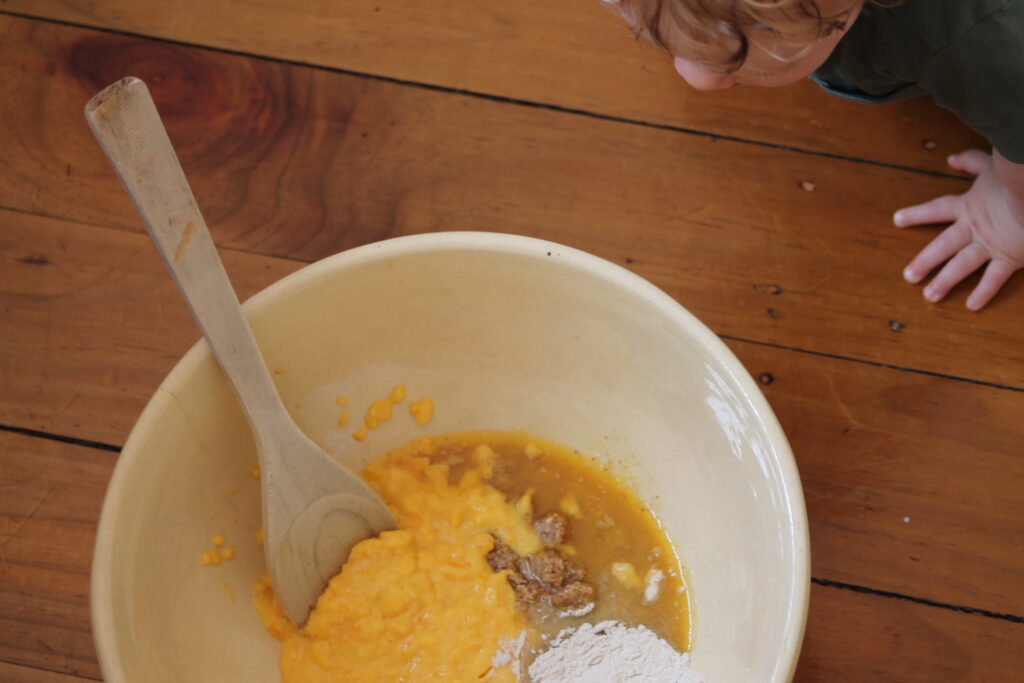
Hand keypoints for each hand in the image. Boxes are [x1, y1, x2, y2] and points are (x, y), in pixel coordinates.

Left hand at [894, 149, 1023, 310]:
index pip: (937, 209)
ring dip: (945, 281)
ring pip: (962, 265)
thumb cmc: (1018, 174)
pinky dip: (983, 292)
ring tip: (929, 296)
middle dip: (924, 261)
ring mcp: (990, 243)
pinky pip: (994, 278)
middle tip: (908, 277)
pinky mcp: (1010, 256)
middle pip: (943, 245)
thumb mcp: (992, 164)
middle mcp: (974, 227)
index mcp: (969, 205)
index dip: (917, 214)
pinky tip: (971, 306)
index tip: (896, 220)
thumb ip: (971, 162)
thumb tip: (950, 158)